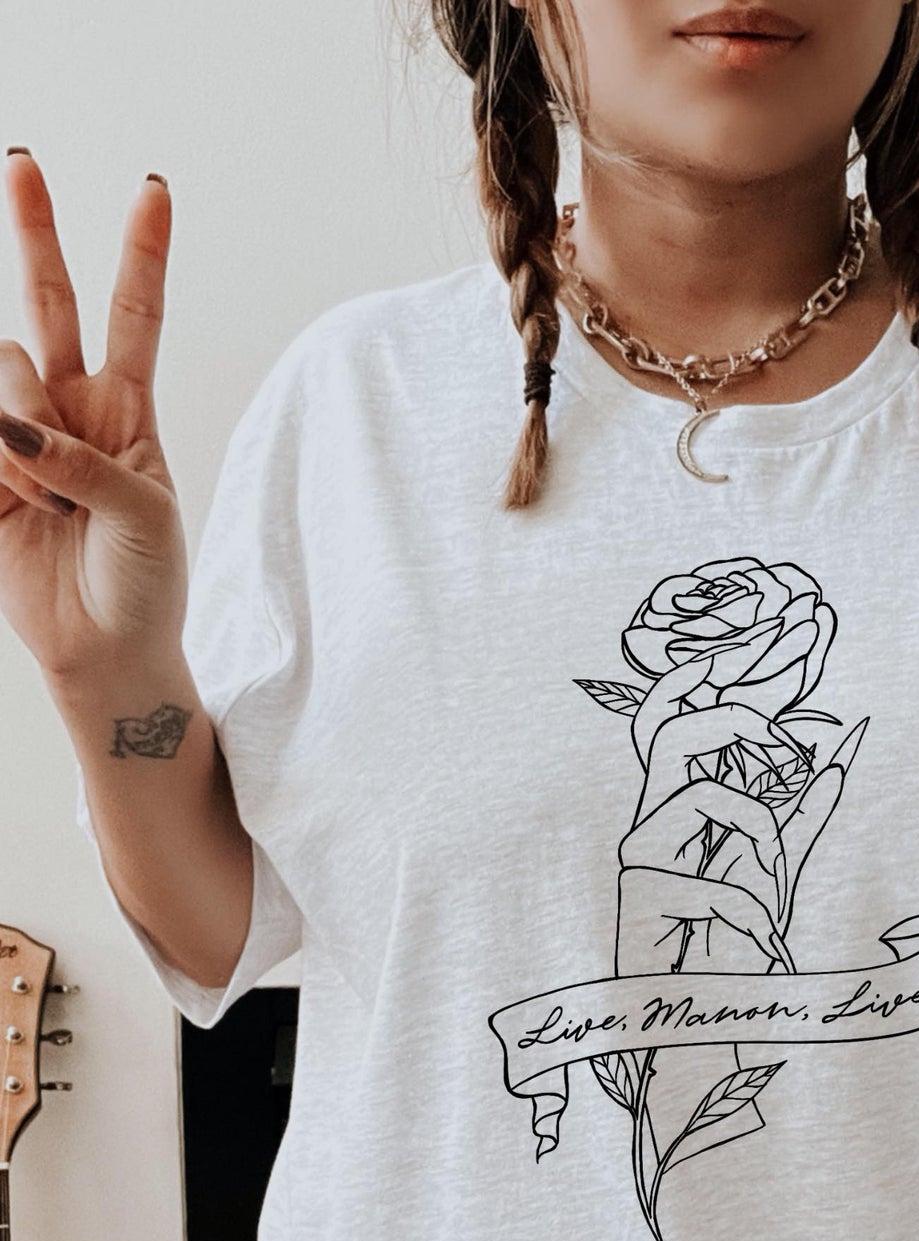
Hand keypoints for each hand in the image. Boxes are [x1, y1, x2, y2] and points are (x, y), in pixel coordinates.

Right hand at [0, 151, 186, 682]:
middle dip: (34, 234)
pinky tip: (18, 500)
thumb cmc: (147, 584)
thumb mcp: (144, 519)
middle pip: (48, 305)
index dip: (141, 253)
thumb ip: (85, 464)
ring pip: (0, 374)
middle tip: (21, 161)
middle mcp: (73, 410)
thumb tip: (12, 426)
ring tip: (50, 508)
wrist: (108, 649)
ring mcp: (21, 436)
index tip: (153, 189)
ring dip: (21, 443)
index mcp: (131, 414)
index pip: (136, 317)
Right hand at [614, 658, 864, 977]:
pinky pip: (716, 883)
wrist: (693, 1016)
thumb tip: (839, 751)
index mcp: (678, 803)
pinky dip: (752, 911)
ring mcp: (637, 856)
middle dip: (733, 721)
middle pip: (666, 730)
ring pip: (702, 797)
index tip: (752, 635)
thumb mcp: (777, 867)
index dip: (698, 675)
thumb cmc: (728, 943)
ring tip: (772, 883)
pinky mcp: (637, 898)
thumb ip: (804, 810)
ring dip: (759, 836)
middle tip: (788, 749)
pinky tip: (762, 943)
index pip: (675, 718)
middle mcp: (649, 819)